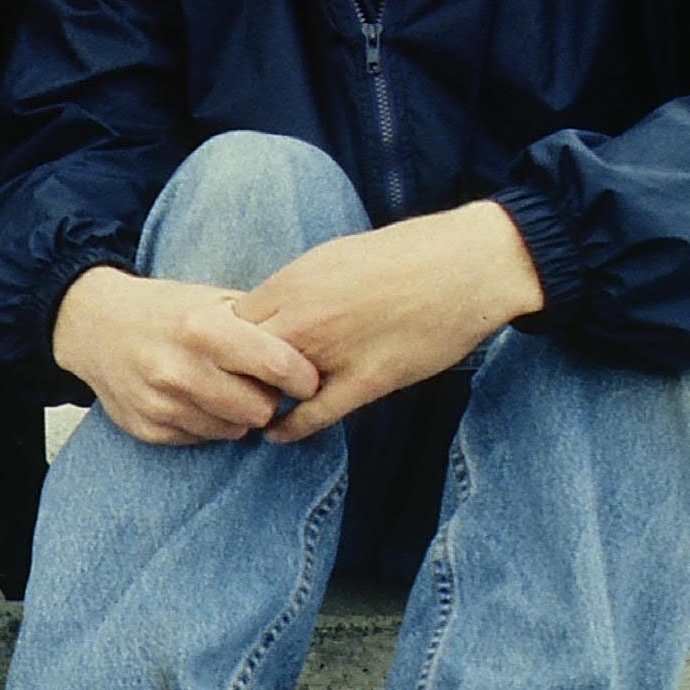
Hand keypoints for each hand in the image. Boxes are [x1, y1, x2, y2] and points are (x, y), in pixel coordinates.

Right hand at [51, 265, 322, 445]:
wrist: (94, 326)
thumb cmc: (166, 310)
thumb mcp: (212, 299)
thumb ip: (259, 324)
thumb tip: (313, 351)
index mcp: (201, 328)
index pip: (278, 366)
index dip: (303, 377)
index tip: (305, 378)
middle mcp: (179, 370)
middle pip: (261, 410)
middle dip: (267, 399)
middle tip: (258, 384)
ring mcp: (160, 404)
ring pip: (234, 431)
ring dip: (237, 414)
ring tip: (222, 388)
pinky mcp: (148, 429)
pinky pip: (203, 439)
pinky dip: (207, 423)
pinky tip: (193, 398)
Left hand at [235, 201, 545, 440]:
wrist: (466, 265)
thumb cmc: (403, 255)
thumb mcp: (332, 257)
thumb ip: (295, 288)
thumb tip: (268, 309)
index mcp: (293, 283)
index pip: (230, 322)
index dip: (223, 343)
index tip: (225, 355)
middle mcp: (305, 319)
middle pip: (239, 359)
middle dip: (231, 375)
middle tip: (228, 389)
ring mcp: (335, 352)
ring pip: (272, 389)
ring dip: (259, 402)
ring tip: (247, 412)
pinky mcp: (369, 380)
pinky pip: (315, 415)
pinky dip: (290, 429)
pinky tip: (276, 434)